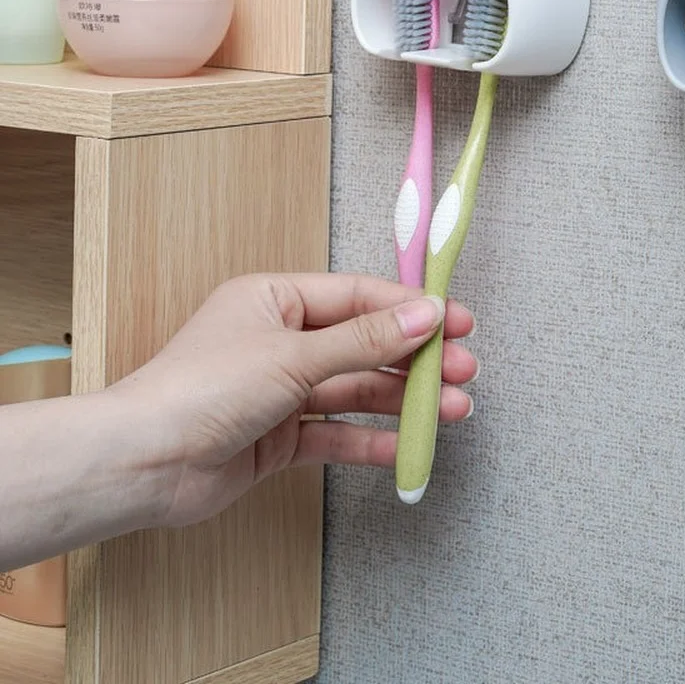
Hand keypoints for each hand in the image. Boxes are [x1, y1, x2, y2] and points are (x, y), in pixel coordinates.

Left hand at [111, 273, 476, 527]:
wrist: (144, 464)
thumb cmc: (200, 390)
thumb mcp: (294, 356)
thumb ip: (365, 340)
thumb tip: (423, 315)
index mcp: (276, 300)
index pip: (358, 296)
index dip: (410, 308)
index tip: (455, 321)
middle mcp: (281, 341)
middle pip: (364, 344)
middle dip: (415, 358)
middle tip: (463, 370)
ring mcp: (282, 391)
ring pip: (356, 390)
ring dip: (403, 401)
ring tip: (451, 409)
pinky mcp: (280, 437)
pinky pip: (337, 433)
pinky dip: (371, 440)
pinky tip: (406, 446)